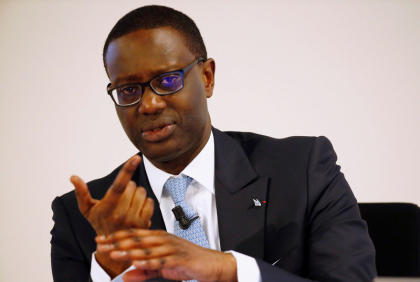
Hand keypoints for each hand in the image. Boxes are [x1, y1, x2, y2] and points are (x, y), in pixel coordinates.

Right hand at [70, 155, 154, 277]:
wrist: (112, 247)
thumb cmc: (99, 223)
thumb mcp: (87, 209)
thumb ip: (81, 192)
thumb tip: (73, 177)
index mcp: (107, 208)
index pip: (119, 185)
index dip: (128, 169)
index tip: (136, 157)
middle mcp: (121, 214)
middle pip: (132, 186)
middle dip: (128, 187)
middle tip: (121, 197)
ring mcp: (133, 219)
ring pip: (142, 192)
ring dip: (137, 194)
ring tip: (128, 202)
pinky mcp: (144, 223)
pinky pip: (149, 201)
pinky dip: (145, 201)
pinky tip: (136, 207)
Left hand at [96, 229, 237, 281]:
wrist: (211, 265)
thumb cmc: (187, 263)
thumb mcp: (163, 267)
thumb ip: (145, 271)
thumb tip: (126, 275)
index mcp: (159, 238)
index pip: (134, 235)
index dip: (117, 237)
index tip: (100, 240)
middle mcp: (164, 239)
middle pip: (138, 239)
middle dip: (118, 242)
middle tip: (101, 245)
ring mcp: (172, 247)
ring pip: (147, 249)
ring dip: (130, 251)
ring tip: (115, 254)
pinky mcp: (180, 258)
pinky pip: (162, 260)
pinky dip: (149, 262)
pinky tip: (137, 263)